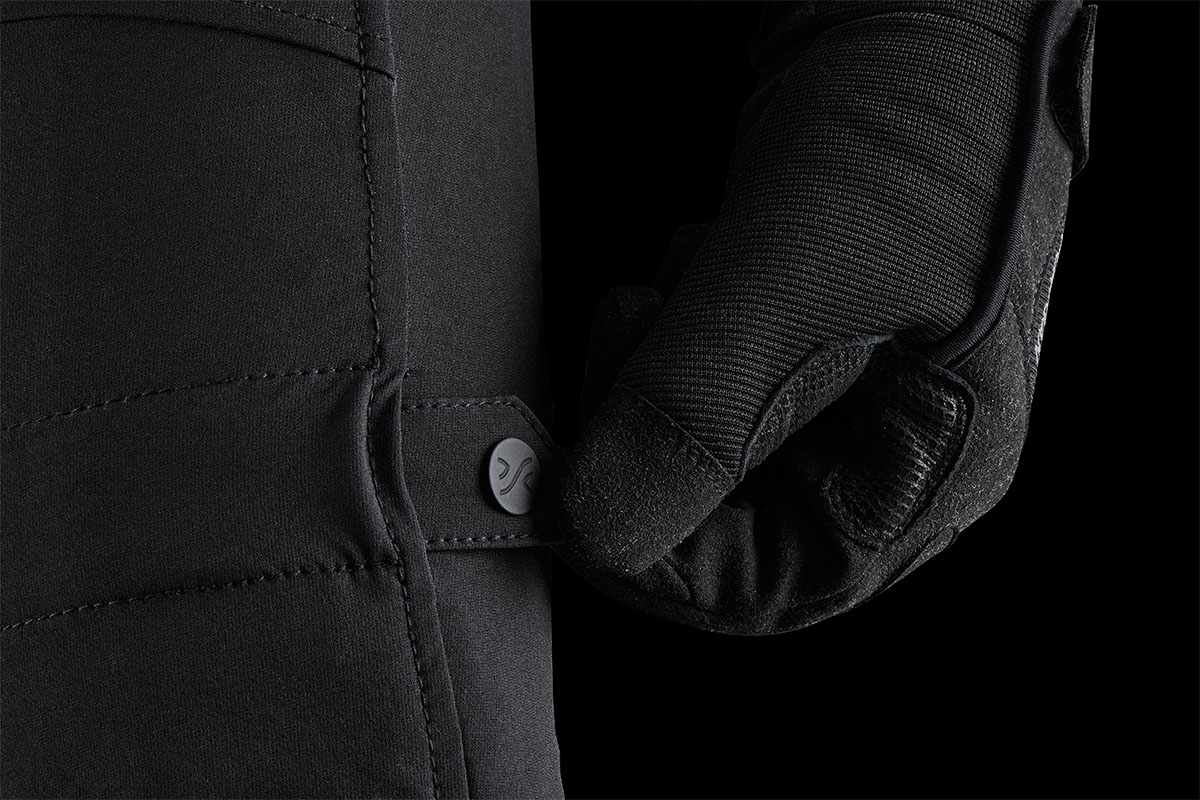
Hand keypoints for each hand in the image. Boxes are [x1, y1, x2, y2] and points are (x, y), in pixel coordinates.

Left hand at [553, 1, 1096, 633]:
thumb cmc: (924, 119)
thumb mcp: (806, 267)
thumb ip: (700, 405)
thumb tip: (600, 526)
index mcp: (934, 463)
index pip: (778, 586)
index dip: (660, 559)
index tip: (573, 497)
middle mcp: (891, 441)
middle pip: (729, 521)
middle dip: (651, 442)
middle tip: (630, 346)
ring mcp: (842, 383)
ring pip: (701, 447)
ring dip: (655, 374)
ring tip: (680, 281)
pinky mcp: (792, 324)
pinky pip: (698, 374)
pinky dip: (670, 328)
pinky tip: (699, 261)